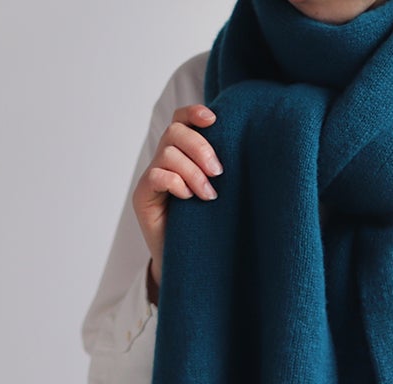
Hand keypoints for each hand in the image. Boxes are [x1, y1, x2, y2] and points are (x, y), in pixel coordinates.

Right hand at [132, 104, 222, 290]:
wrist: (191, 261)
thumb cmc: (210, 223)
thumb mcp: (220, 189)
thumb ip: (222, 168)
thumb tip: (250, 146)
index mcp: (183, 153)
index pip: (181, 120)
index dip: (194, 113)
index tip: (214, 119)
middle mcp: (164, 160)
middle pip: (175, 131)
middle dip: (200, 147)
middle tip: (218, 172)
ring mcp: (151, 178)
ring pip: (168, 154)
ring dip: (192, 172)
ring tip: (208, 194)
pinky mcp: (142, 197)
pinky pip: (155, 176)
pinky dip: (175, 183)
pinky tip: (188, 198)